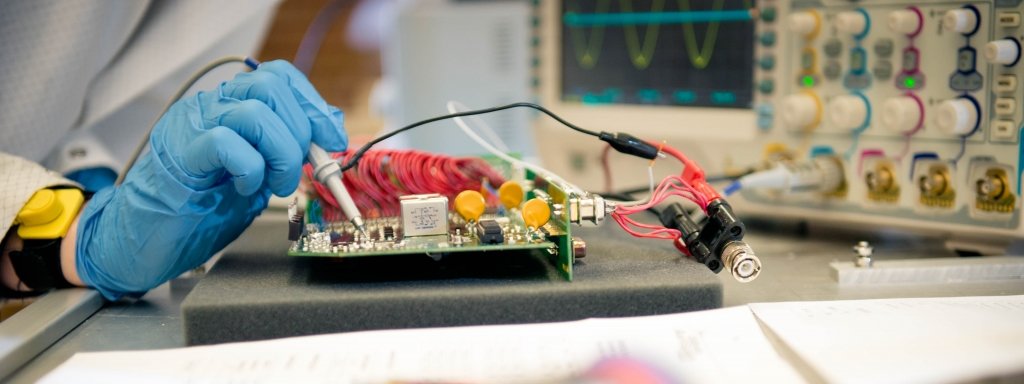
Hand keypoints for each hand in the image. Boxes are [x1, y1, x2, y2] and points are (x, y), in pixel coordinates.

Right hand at [73, 60, 346, 299]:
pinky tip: (244, 188)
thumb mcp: (256, 179)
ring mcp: (192, 126)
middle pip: (270, 86)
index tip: (331, 138)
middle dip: (300, 131)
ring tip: (273, 185)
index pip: (279, 77)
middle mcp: (209, 108)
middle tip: (295, 170)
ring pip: (254, 112)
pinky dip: (249, 168)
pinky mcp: (179, 153)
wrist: (138, 242)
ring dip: (280, 153)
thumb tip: (326, 137)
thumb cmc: (195, 212)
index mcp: (229, 108)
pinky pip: (225, 142)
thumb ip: (283, 154)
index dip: (313, 104)